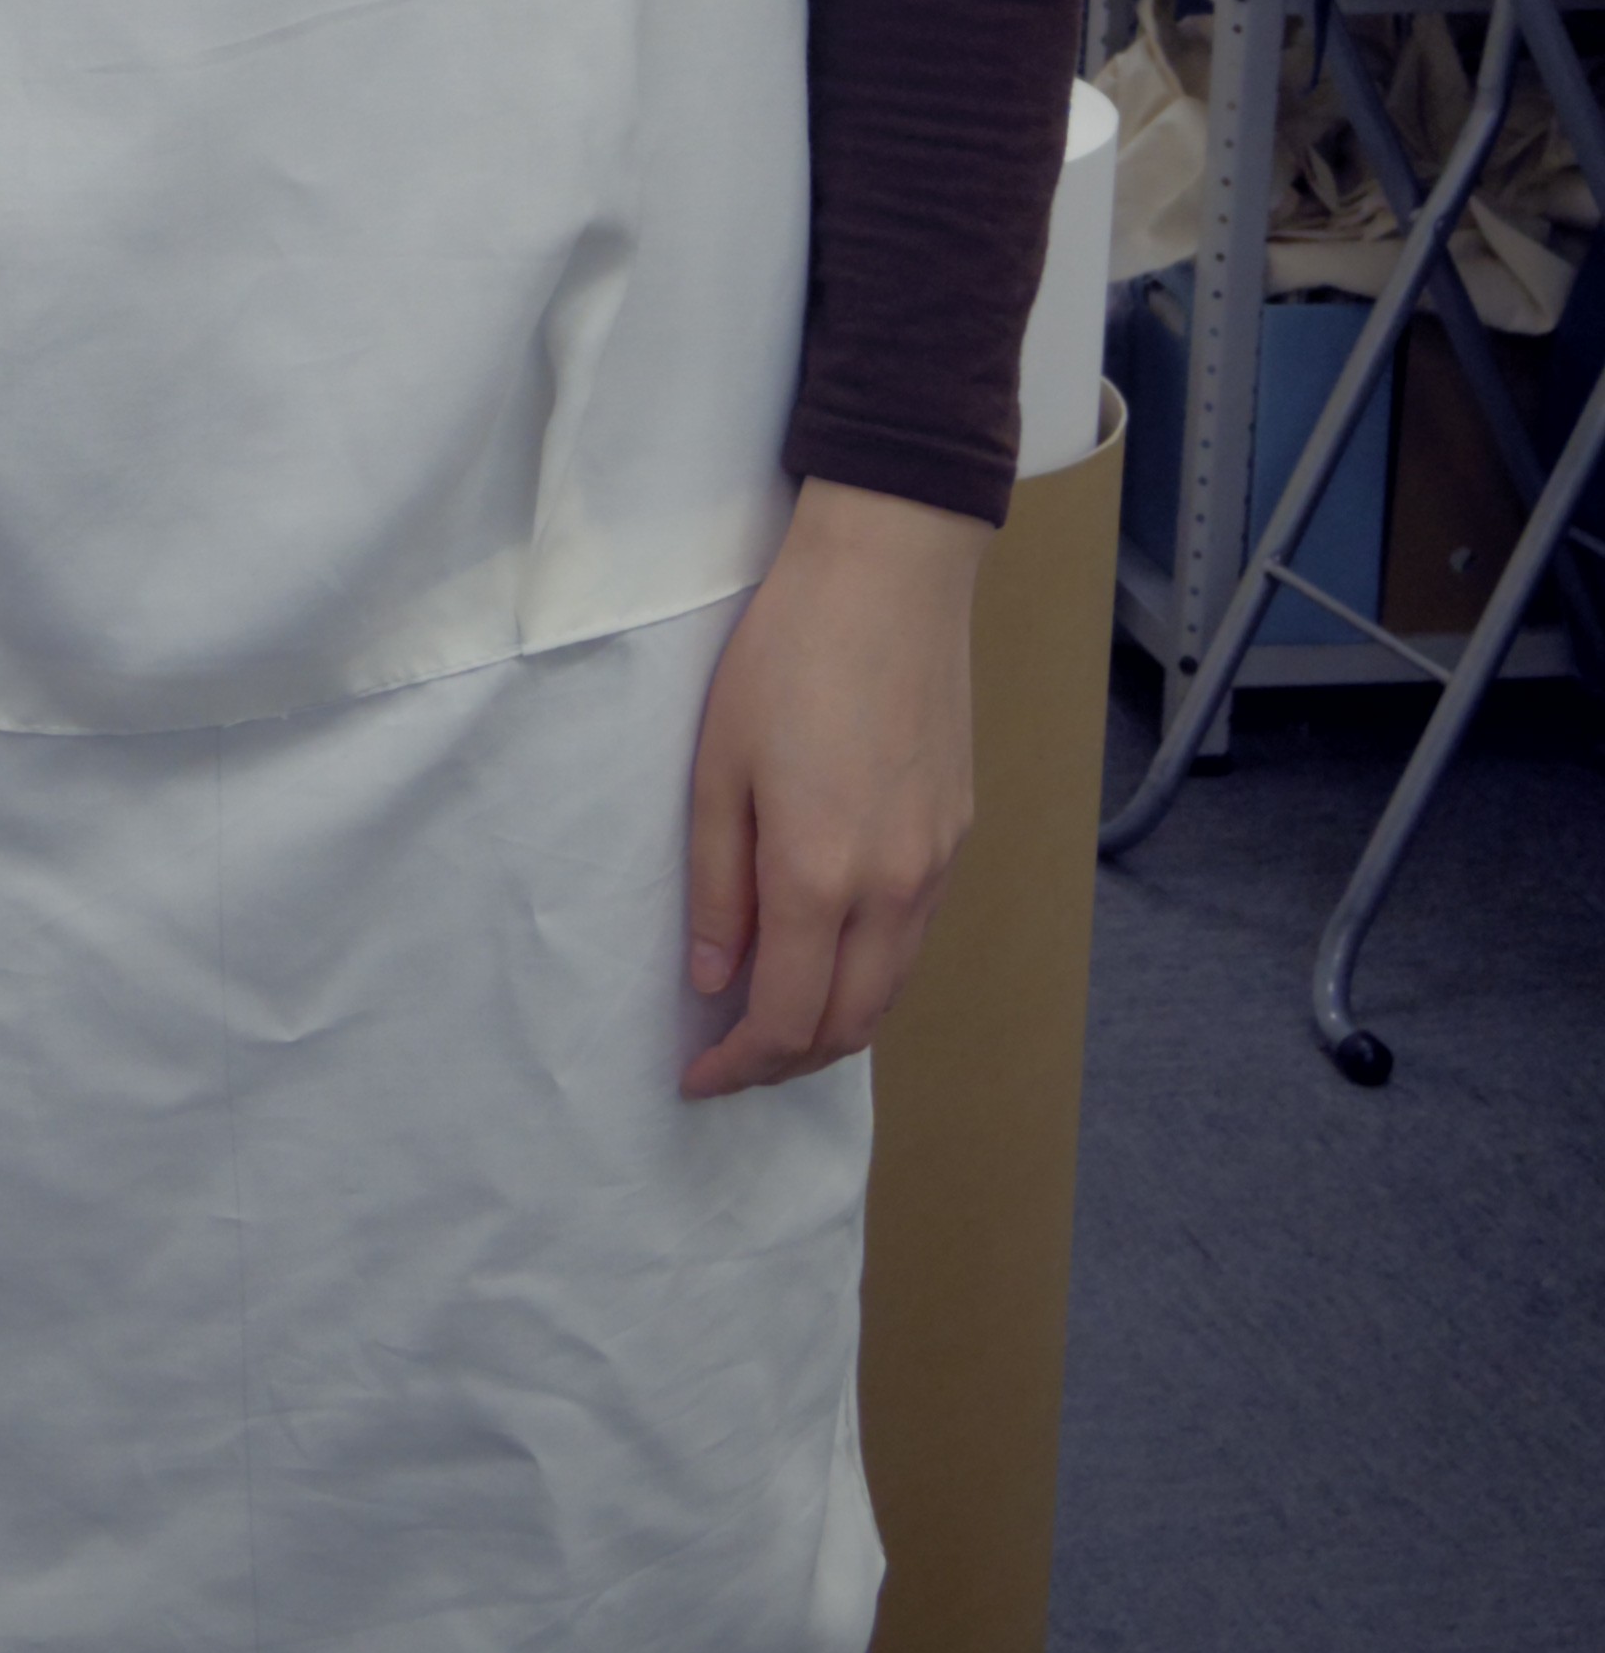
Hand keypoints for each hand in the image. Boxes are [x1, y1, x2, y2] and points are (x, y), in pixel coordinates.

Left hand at [679, 474, 982, 1101]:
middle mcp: (894, 886)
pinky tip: (827, 949)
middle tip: (730, 1061)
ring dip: (834, 1024)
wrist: (890, 574)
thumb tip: (714, 979)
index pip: (787, 1019)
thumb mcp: (716, 767)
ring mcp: (937, 861)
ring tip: (773, 1016)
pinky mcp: (958, 830)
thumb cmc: (786, 655)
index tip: (695, 1078)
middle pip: (850, 1025)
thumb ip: (716, 884)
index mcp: (821, 875)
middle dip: (787, 1062)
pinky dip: (870, 971)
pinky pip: (914, 934)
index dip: (739, 1066)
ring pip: (891, 988)